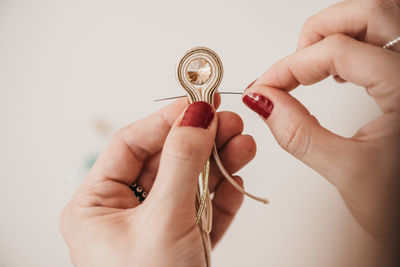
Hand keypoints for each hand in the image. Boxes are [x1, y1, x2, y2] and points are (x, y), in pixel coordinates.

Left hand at [59, 98, 255, 266]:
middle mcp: (124, 211)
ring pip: (189, 180)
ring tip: (242, 142)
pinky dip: (224, 192)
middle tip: (227, 119)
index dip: (166, 120)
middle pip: (165, 159)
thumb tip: (196, 116)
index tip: (197, 101)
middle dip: (199, 139)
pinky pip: (204, 206)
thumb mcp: (162, 221)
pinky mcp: (185, 238)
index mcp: (96, 205)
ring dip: (217, 161)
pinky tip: (239, 174)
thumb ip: (182, 164)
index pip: (131, 145)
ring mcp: (157, 224)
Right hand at [243, 0, 399, 250]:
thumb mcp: (347, 171)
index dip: (291, 65)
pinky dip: (357, 46)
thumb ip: (299, 133)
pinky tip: (339, 72)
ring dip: (340, 32)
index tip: (265, 86)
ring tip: (312, 64)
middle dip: (318, 31)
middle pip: (370, 14)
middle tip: (290, 64)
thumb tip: (263, 101)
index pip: (338, 50)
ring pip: (382, 20)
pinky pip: (387, 42)